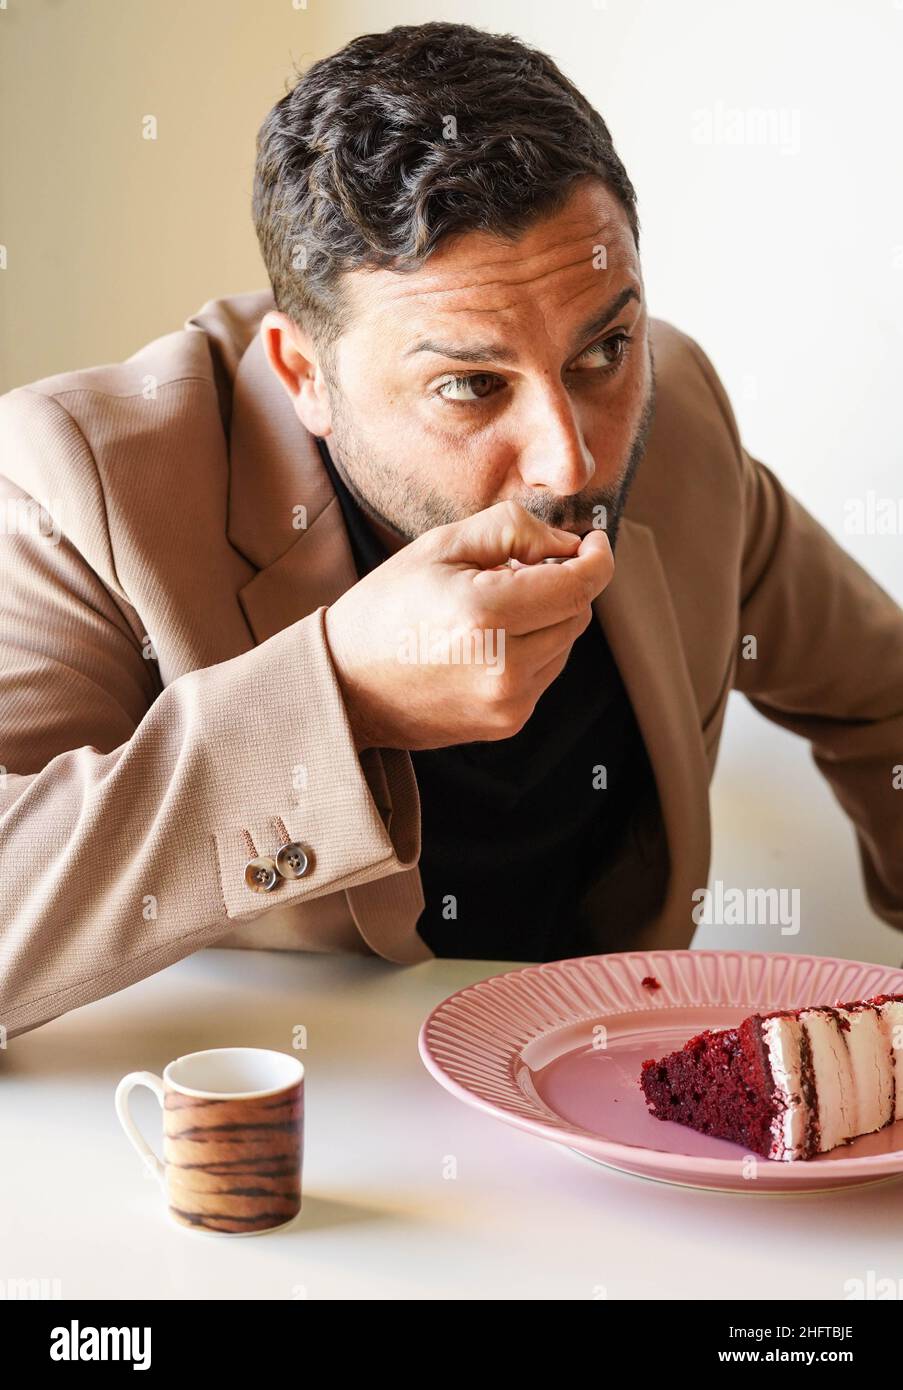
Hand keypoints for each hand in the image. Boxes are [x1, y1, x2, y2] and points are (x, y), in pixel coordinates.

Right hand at [323, 499, 613, 750]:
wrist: (344, 686)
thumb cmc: (385, 608)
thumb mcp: (439, 546)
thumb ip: (513, 531)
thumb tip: (570, 545)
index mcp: (487, 615)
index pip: (580, 585)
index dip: (597, 557)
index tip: (592, 540)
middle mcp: (506, 667)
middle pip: (578, 613)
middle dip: (564, 584)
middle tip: (520, 568)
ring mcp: (508, 702)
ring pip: (566, 644)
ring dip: (548, 618)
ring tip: (495, 608)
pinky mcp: (507, 722)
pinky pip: (546, 674)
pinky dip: (533, 649)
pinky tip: (489, 641)